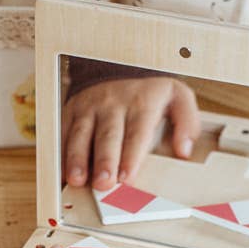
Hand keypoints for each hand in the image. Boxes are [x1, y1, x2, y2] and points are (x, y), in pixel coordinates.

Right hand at [62, 75, 200, 190]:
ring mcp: (90, 106)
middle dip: (104, 160)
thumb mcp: (178, 97)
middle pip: (107, 135)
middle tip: (103, 182)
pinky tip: (62, 171)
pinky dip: (61, 152)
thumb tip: (184, 150)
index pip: (136, 132)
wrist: (119, 65)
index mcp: (141, 103)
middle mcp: (113, 103)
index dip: (130, 156)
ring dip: (78, 158)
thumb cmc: (150, 92)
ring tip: (77, 179)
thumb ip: (187, 123)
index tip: (126, 177)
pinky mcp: (72, 110)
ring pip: (81, 133)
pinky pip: (64, 131)